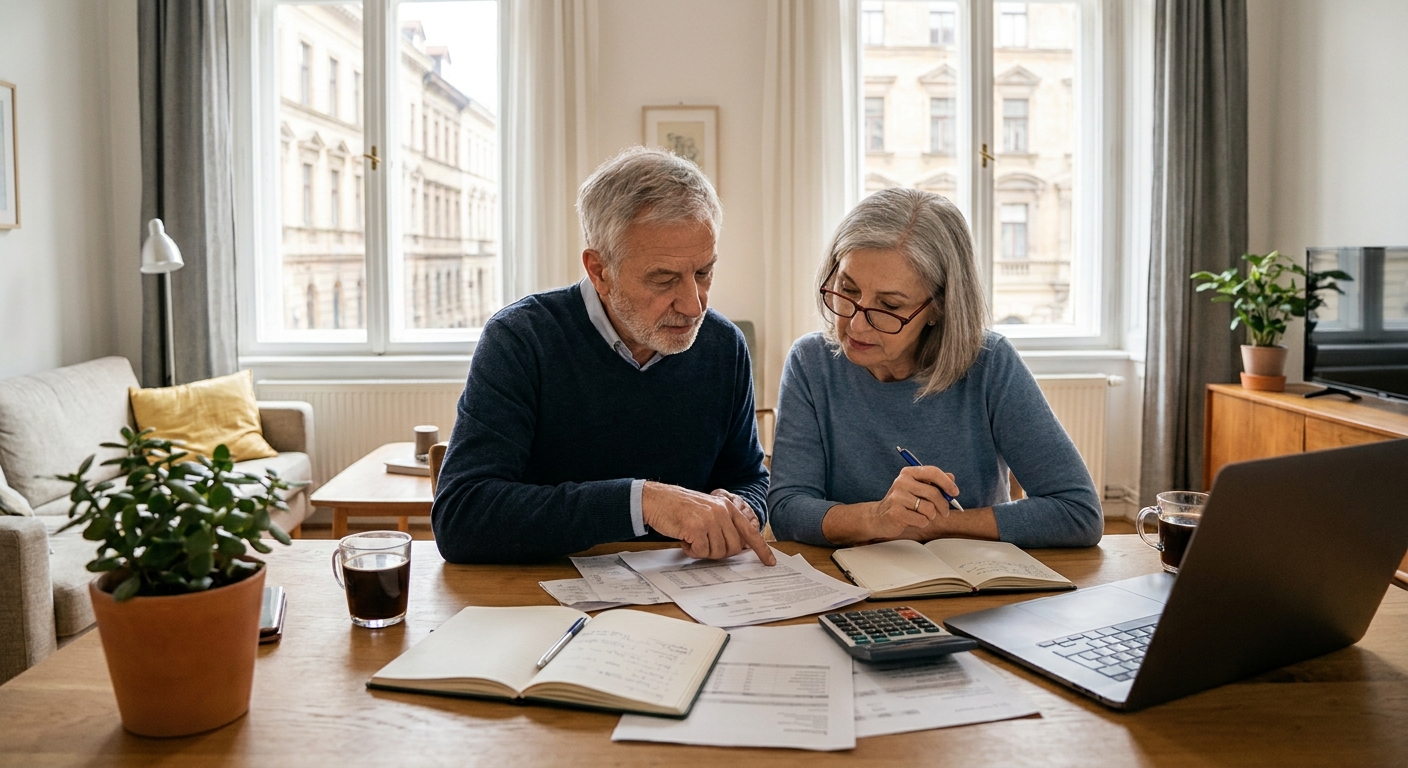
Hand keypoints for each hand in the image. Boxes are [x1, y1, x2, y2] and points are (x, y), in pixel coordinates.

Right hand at [642, 482, 775, 564]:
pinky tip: (684, 539)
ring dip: (703, 551)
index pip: (750, 532)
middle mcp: (722, 512)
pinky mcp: (696, 528)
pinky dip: (691, 551)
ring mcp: (709, 519)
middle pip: (734, 548)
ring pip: (718, 552)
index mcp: (728, 507)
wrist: (656, 499)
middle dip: (719, 552)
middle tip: (704, 545)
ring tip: (692, 538)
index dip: (761, 549)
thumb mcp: (708, 511)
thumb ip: (724, 525)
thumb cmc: (680, 508)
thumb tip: (738, 547)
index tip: (770, 562)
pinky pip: (701, 552)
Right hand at [834, 465, 959, 542]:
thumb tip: (952, 478)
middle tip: (944, 512)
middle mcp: (902, 482)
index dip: (947, 483)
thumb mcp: (917, 488)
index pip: (933, 472)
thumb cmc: (903, 502)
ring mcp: (897, 497)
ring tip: (924, 515)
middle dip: (943, 505)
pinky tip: (913, 520)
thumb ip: (934, 482)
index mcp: (908, 473)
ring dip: (931, 516)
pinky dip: (922, 523)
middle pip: (934, 493)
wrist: (879, 517)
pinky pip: (921, 520)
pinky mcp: (896, 512)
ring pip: (929, 508)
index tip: (955, 492)